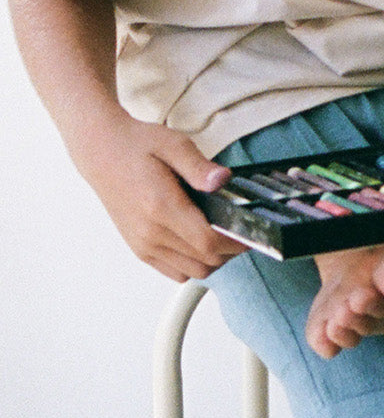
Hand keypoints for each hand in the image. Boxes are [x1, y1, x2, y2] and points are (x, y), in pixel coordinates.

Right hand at [76, 110, 246, 280]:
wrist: (100, 150)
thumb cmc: (137, 145)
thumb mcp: (173, 144)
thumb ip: (200, 167)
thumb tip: (223, 180)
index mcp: (161, 207)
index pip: (209, 242)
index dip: (235, 242)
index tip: (249, 232)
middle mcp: (150, 232)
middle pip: (205, 262)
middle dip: (230, 252)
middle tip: (240, 232)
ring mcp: (143, 244)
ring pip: (193, 272)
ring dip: (213, 261)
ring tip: (221, 237)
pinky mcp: (139, 249)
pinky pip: (175, 272)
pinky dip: (193, 265)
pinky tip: (199, 244)